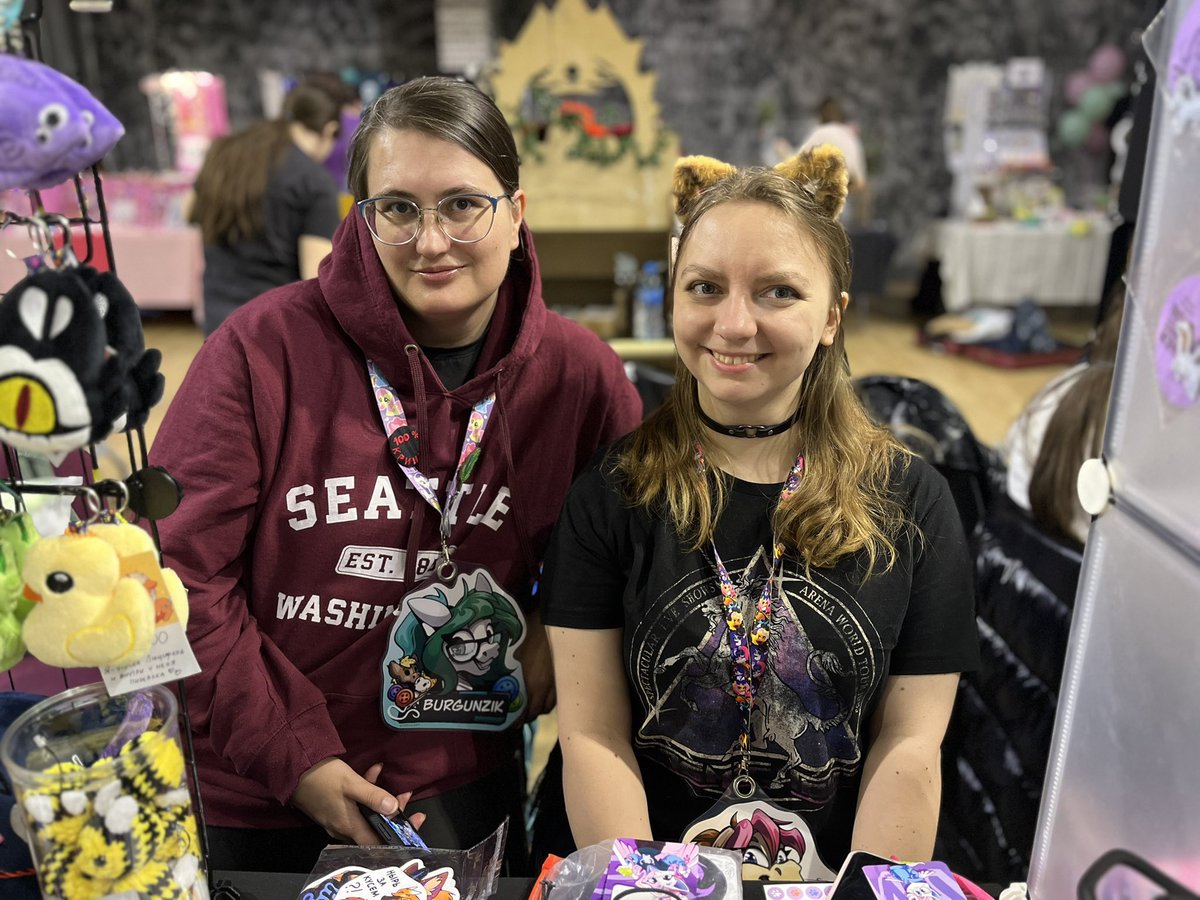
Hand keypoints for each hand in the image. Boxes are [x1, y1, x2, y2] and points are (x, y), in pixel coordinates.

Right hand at [290, 758, 425, 844]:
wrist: (293, 769)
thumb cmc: (323, 777)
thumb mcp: (351, 783)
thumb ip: (373, 796)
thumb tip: (394, 808)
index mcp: (349, 826)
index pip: (378, 842)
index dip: (399, 835)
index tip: (416, 821)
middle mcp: (343, 828)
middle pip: (375, 827)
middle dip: (393, 812)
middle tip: (406, 797)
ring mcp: (337, 819)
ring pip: (366, 814)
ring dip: (380, 799)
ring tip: (389, 779)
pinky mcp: (332, 808)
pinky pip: (355, 805)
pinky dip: (366, 792)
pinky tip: (372, 771)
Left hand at [516, 611, 555, 720]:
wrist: (555, 621)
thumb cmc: (530, 632)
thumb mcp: (514, 651)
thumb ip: (508, 668)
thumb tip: (497, 676)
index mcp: (529, 683)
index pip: (524, 712)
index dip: (517, 720)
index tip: (510, 723)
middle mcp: (543, 687)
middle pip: (536, 712)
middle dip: (527, 717)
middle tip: (519, 717)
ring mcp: (556, 682)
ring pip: (548, 706)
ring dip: (539, 709)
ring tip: (532, 709)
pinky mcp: (564, 676)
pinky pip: (558, 696)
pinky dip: (551, 700)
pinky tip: (546, 697)